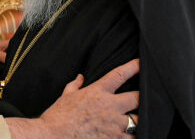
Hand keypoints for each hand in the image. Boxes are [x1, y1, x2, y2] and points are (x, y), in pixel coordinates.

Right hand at [6, 59, 138, 138]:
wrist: (54, 135)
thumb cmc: (58, 116)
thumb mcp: (66, 96)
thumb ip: (75, 85)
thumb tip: (80, 77)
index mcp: (97, 92)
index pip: (119, 75)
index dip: (132, 67)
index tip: (140, 63)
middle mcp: (109, 106)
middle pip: (137, 98)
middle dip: (141, 98)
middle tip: (140, 99)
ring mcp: (113, 124)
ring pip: (137, 120)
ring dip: (136, 121)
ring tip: (133, 121)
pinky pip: (131, 137)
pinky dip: (131, 136)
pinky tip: (128, 134)